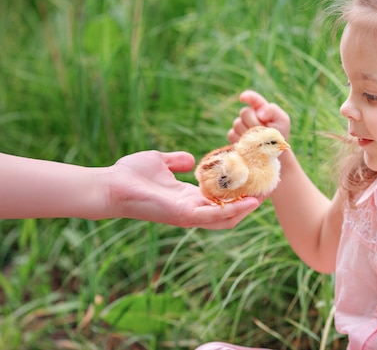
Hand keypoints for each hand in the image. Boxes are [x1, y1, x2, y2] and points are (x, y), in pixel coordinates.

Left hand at [108, 150, 260, 228]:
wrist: (110, 185)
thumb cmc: (129, 175)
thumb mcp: (159, 161)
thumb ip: (177, 161)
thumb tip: (191, 160)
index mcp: (187, 198)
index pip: (219, 198)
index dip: (238, 191)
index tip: (254, 178)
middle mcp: (191, 210)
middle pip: (228, 211)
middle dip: (248, 203)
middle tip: (267, 189)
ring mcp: (188, 215)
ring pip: (226, 217)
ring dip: (247, 209)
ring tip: (265, 196)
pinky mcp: (183, 216)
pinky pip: (214, 215)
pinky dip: (233, 210)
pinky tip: (249, 202)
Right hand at [228, 90, 290, 143]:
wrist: (272, 153)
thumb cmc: (279, 135)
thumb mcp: (282, 121)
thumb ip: (273, 111)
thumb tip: (259, 113)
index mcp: (261, 108)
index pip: (253, 99)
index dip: (247, 96)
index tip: (243, 98)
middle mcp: (249, 114)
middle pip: (245, 112)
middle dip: (254, 122)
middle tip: (264, 132)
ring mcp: (240, 125)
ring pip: (238, 124)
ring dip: (249, 133)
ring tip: (259, 140)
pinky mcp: (233, 136)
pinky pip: (232, 134)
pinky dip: (241, 140)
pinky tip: (250, 144)